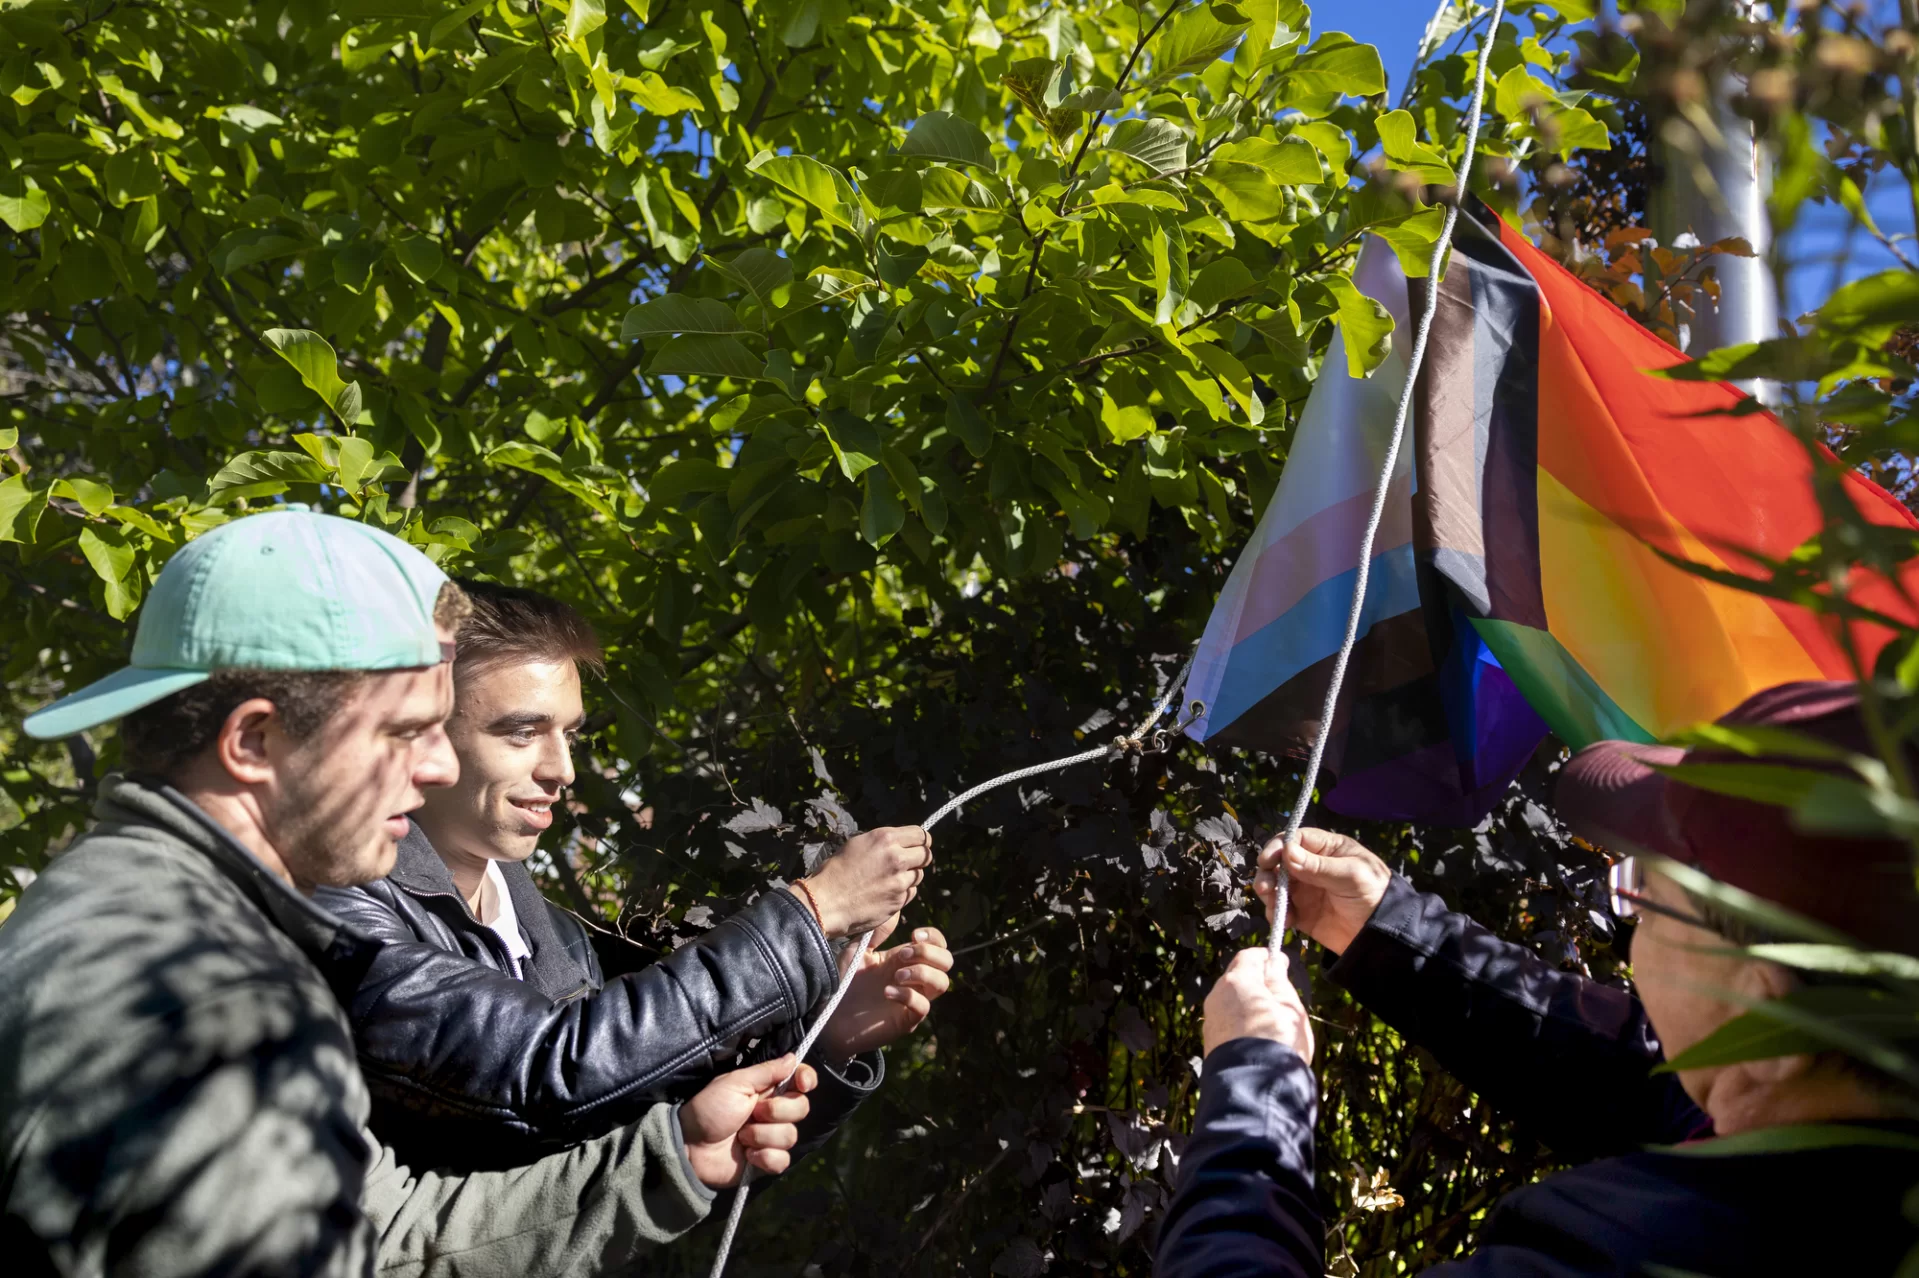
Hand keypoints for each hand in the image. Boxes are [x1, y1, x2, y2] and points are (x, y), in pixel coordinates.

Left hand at [679, 1055, 816, 1187]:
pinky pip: (783, 1160)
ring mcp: (772, 1138)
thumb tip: (793, 1057)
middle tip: (752, 1113)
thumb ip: (766, 1072)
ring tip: (741, 1137)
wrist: (690, 1147)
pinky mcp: (767, 1162)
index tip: (801, 1084)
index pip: (801, 1080)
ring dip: (763, 1136)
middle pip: (801, 1108)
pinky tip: (748, 1155)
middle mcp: (774, 1112)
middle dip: (777, 1111)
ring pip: (791, 1136)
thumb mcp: (734, 1084)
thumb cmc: (708, 1109)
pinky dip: (765, 1157)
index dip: (807, 1080)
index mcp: (767, 1090)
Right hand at [796, 825, 931, 936]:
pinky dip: (903, 893)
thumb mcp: (857, 845)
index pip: (921, 834)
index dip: (921, 841)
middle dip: (919, 859)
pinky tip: (886, 893)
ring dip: (909, 877)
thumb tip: (899, 843)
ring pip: (919, 875)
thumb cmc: (834, 872)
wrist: (824, 902)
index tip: (918, 846)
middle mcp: (896, 857)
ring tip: (890, 880)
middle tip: (908, 864)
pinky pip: (910, 893)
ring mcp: (899, 881)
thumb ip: (882, 843)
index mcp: (885, 838)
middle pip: (925, 855)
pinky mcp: (898, 901)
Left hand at [820, 921, 953, 1058]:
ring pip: (943, 983)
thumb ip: (876, 933)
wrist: (829, 1017)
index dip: (934, 937)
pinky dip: (908, 996)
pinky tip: (887, 992)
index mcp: (905, 960)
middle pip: (947, 961)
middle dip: (929, 953)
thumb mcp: (857, 951)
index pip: (938, 945)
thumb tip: (894, 910)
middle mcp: (914, 979)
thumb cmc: (843, 984)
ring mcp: (912, 1000)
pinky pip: (923, 1007)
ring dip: (923, 973)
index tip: (914, 935)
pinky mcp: (906, 1020)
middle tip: (903, 955)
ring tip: (896, 975)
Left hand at [1202, 948, 1313, 1062]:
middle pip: (1238, 978)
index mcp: (1237, 980)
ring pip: (1232, 1002)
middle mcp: (1217, 995)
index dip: (1266, 958)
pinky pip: (1228, 1023)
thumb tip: (1274, 961)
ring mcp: (1210, 1019)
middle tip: (1281, 997)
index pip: (1249, 956)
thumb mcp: (1289, 1006)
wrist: (1252, 1087)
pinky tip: (1258, 1039)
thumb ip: (1279, 980)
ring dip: (1249, 1005)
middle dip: (1258, 983)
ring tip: (1273, 1023)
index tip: (1281, 965)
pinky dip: (1242, 1024)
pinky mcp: (1210, 1041)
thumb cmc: (1278, 1040)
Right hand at [1252, 827, 1389, 955]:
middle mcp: (1311, 867)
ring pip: (1276, 886)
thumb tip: (1287, 852)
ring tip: (1275, 906)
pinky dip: (1277, 914)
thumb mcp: (1350, 876)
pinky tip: (1285, 920)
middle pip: (1279, 862)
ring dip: (1269, 894)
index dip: (1278, 847)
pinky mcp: (1302, 913)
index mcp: (1327, 849)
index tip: (1268, 860)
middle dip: (1268, 872)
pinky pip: (1281, 910)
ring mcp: (1305, 890)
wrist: (1380, 934)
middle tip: (1265, 887)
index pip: (1295, 839)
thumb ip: (1318, 866)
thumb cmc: (1373, 894)